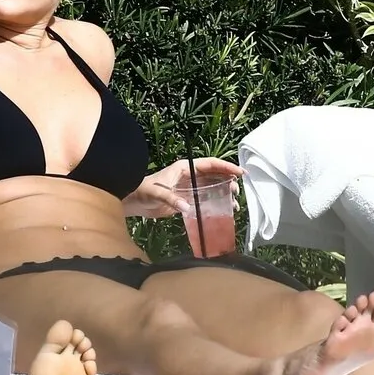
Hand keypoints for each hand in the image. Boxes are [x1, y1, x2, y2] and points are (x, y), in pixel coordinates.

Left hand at [126, 157, 243, 218]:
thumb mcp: (157, 192)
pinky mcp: (187, 198)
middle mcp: (190, 175)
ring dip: (223, 193)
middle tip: (237, 192)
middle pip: (214, 175)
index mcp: (185, 168)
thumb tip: (187, 208)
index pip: (210, 164)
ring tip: (233, 204)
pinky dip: (215, 203)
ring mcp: (189, 187)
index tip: (239, 173)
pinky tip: (223, 210)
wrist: (134, 201)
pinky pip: (205, 199)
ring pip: (212, 187)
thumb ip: (171, 199)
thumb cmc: (144, 191)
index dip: (226, 167)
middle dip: (228, 181)